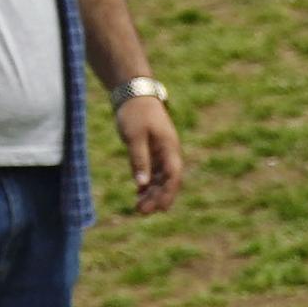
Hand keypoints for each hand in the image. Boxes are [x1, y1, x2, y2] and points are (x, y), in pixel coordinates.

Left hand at [115, 95, 187, 214]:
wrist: (134, 94)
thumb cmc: (136, 113)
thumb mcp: (135, 137)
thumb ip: (139, 160)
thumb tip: (142, 184)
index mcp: (169, 147)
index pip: (173, 175)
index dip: (169, 193)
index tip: (161, 208)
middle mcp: (168, 152)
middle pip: (168, 180)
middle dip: (157, 197)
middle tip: (142, 212)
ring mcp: (161, 151)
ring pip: (160, 178)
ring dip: (152, 193)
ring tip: (139, 208)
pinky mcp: (152, 150)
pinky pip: (152, 171)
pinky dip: (147, 183)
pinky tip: (139, 193)